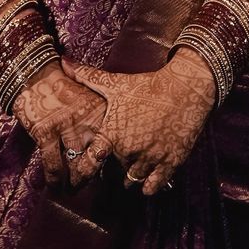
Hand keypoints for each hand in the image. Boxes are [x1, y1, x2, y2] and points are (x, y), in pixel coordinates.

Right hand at [12, 61, 105, 187]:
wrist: (33, 72)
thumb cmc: (61, 85)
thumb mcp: (86, 94)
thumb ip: (98, 115)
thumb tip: (106, 142)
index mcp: (99, 109)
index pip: (111, 141)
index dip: (111, 159)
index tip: (111, 172)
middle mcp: (85, 119)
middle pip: (95, 156)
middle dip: (92, 174)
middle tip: (88, 184)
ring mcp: (65, 126)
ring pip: (75, 164)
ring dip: (74, 181)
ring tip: (71, 191)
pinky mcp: (45, 131)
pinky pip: (53, 163)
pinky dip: (54, 179)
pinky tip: (53, 186)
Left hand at [62, 49, 216, 196]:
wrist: (183, 89)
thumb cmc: (146, 85)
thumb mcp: (116, 83)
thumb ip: (88, 77)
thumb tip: (64, 61)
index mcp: (113, 133)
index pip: (92, 159)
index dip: (87, 166)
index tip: (83, 171)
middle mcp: (129, 150)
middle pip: (116, 170)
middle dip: (114, 168)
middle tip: (113, 166)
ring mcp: (150, 158)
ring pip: (134, 179)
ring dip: (131, 177)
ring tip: (129, 172)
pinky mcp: (170, 163)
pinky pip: (154, 185)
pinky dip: (149, 186)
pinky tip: (147, 183)